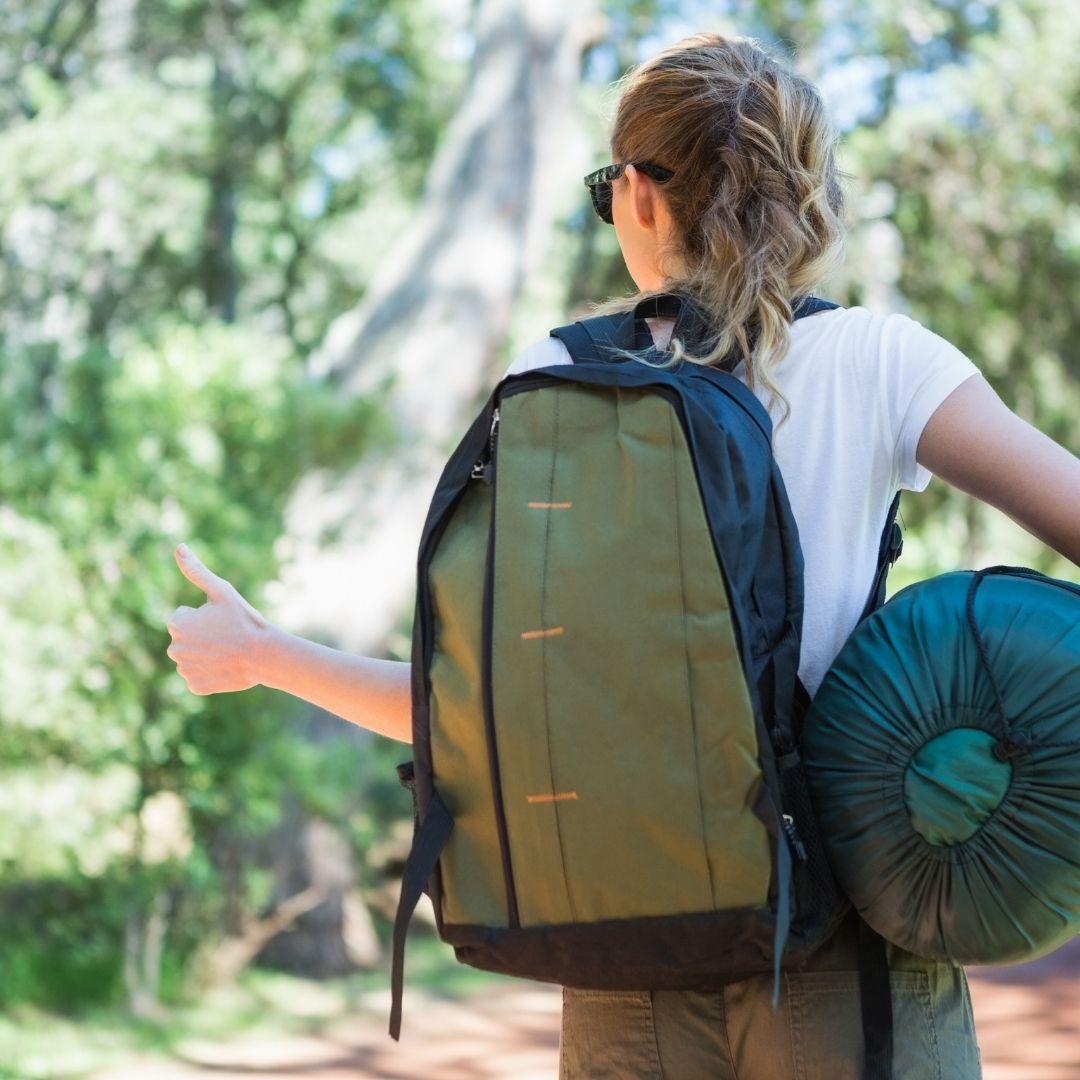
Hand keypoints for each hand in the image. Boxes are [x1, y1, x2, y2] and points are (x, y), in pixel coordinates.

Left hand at [166, 544, 268, 694]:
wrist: (265, 655)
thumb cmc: (244, 619)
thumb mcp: (222, 591)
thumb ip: (196, 570)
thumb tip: (179, 547)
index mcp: (177, 623)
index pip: (184, 617)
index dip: (204, 617)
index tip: (222, 621)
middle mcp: (174, 648)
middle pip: (186, 638)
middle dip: (201, 636)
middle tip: (226, 636)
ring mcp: (184, 670)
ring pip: (192, 657)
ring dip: (205, 654)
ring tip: (227, 651)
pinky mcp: (195, 686)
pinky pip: (198, 676)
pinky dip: (209, 672)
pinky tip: (225, 666)